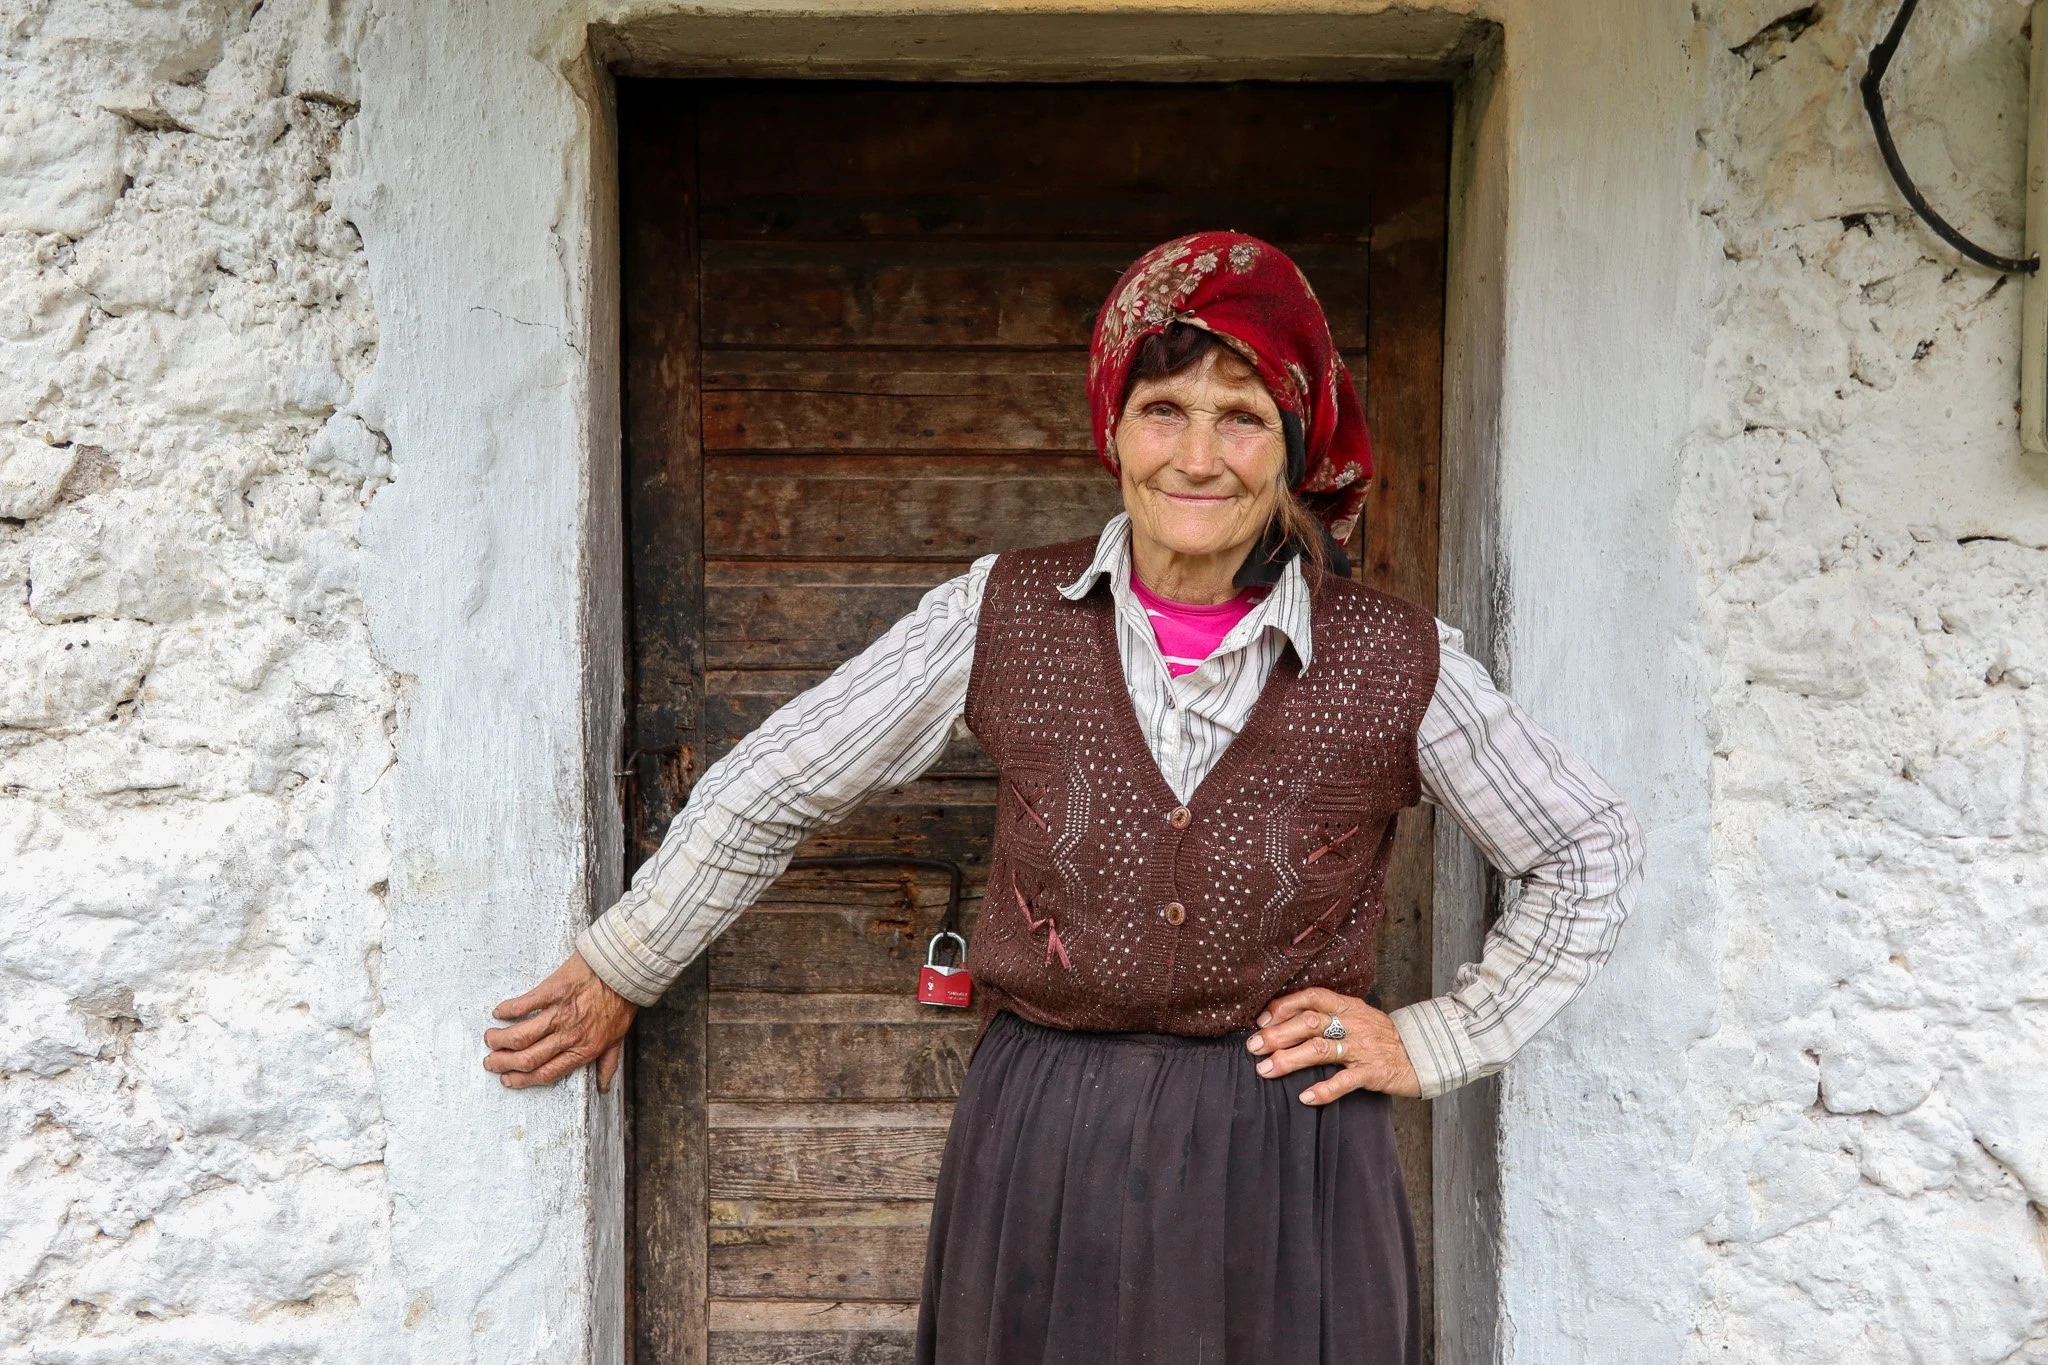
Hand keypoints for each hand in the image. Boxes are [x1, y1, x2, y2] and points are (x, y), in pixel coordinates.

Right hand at [483, 952, 637, 1090]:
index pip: (546, 1073)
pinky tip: (499, 1012)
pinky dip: (508, 1010)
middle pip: (528, 1058)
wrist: (626, 969)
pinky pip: (525, 1004)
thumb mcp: (619, 1038)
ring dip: (500, 1040)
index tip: (508, 1079)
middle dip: (503, 1063)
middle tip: (490, 1061)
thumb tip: (603, 1088)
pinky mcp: (554, 990)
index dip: (523, 1080)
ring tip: (490, 1038)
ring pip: (521, 1036)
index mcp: (584, 1049)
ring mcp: (560, 1013)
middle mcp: (569, 1035)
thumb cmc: (622, 1002)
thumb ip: (608, 1063)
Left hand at [1245, 987, 1420, 1102]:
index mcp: (1347, 1006)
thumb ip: (1328, 1015)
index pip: (1310, 997)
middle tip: (1253, 1047)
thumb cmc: (1381, 1036)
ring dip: (1289, 1060)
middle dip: (1277, 1035)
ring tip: (1265, 1070)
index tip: (1261, 1020)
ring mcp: (1363, 1048)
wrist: (1423, 1053)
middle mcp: (1353, 1023)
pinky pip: (1345, 1081)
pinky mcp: (1372, 1072)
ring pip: (1321, 1050)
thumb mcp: (1357, 1016)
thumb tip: (1284, 1021)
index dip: (1283, 1007)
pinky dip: (1324, 1090)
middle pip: (1309, 1024)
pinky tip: (1305, 1097)